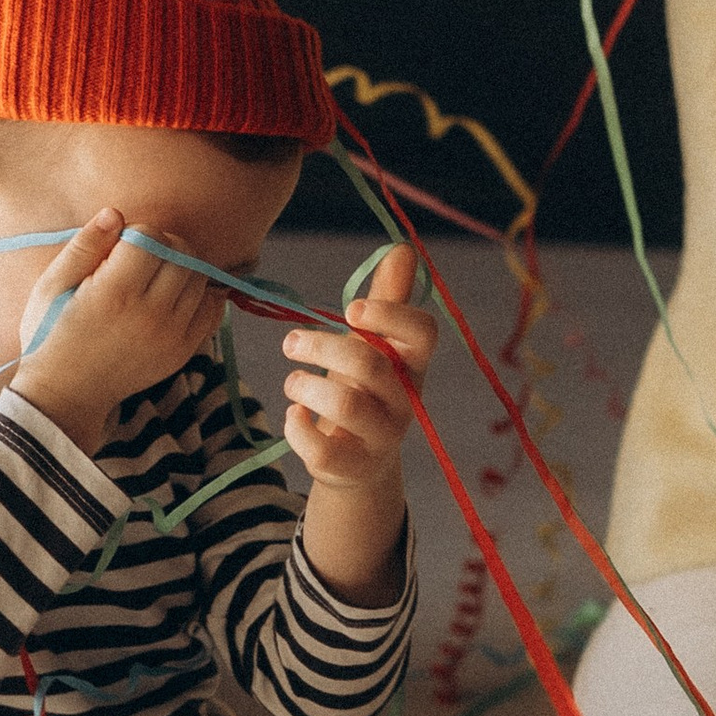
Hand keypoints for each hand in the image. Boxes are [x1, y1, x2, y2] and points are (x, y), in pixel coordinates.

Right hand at [8, 212, 224, 454]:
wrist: (65, 392)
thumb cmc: (52, 333)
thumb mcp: (52, 285)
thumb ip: (85, 246)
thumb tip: (115, 212)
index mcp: (115, 293)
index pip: (150, 238)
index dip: (134, 234)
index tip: (116, 248)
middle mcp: (150, 314)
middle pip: (181, 254)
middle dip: (163, 245)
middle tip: (138, 258)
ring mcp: (172, 336)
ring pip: (200, 278)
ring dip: (181, 267)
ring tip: (153, 278)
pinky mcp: (183, 352)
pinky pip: (212, 310)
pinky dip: (202, 294)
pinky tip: (177, 295)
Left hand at [281, 244, 436, 601]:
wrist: (358, 458)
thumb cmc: (365, 389)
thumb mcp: (375, 345)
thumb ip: (386, 300)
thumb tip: (403, 248)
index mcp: (414, 363)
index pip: (424, 333)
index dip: (390, 316)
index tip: (350, 310)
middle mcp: (406, 400)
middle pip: (369, 364)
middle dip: (321, 347)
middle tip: (291, 342)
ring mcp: (383, 437)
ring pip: (345, 405)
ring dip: (304, 386)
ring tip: (293, 382)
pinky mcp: (353, 467)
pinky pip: (322, 450)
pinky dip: (297, 429)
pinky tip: (292, 416)